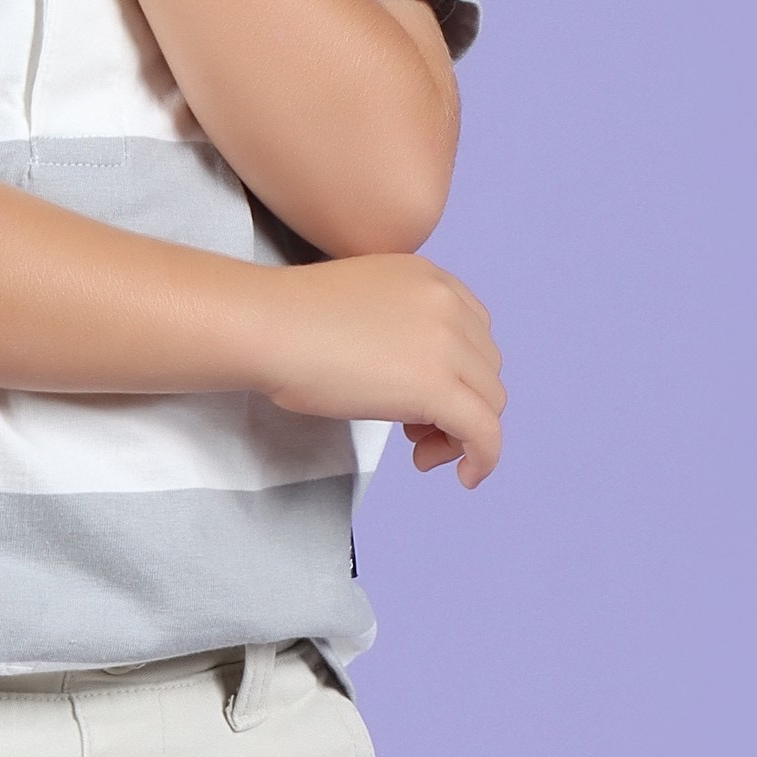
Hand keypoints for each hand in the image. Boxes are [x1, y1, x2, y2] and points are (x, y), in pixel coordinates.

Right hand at [257, 255, 506, 485]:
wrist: (266, 326)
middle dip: (460, 404)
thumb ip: (396, 328)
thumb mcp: (362, 306)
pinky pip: (485, 433)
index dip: (459, 373)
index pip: (476, 333)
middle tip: (415, 431)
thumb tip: (402, 375)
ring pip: (490, 402)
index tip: (425, 399)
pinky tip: (466, 477)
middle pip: (485, 369)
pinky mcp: (436, 387)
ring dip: (462, 433)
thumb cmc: (288, 321)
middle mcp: (448, 304)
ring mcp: (447, 344)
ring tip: (420, 451)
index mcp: (431, 279)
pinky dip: (484, 459)